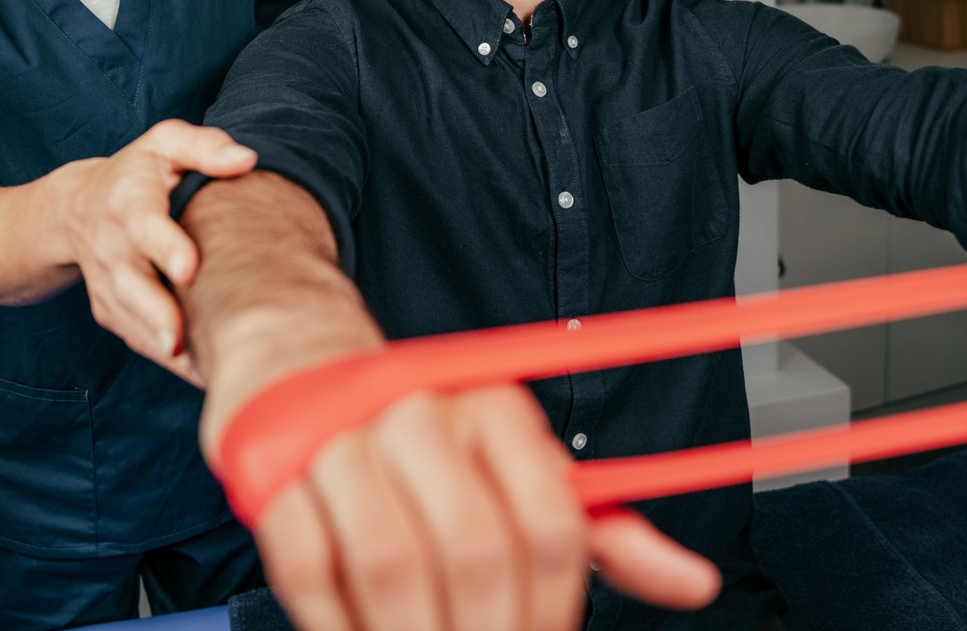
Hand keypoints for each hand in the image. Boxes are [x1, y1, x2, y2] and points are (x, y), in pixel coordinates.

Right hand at [53, 120, 256, 377]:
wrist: (76, 207)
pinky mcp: (109, 308)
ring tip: (202, 370)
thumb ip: (203, 147)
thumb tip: (246, 159)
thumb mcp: (164, 144)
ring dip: (160, 345)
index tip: (188, 268)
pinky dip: (163, 357)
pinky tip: (203, 374)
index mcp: (129, 201)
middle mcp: (112, 245)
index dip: (164, 246)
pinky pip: (134, 336)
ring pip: (128, 318)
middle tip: (179, 339)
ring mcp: (107, 281)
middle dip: (153, 311)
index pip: (144, 224)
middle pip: (129, 282)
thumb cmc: (139, 172)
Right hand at [211, 382, 718, 630]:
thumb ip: (601, 529)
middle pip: (473, 551)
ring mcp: (340, 438)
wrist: (300, 361)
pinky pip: (307, 566)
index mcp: (493, 406)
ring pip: (391, 561)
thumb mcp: (516, 465)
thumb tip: (693, 584)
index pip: (551, 523)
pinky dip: (332, 624)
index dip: (554, 609)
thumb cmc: (424, 432)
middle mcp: (421, 412)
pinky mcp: (273, 470)